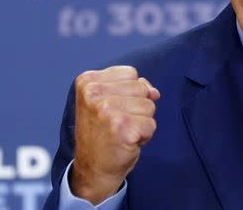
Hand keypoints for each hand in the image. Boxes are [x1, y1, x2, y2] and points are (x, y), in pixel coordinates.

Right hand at [70, 65, 159, 203]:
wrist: (92, 169)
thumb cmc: (102, 133)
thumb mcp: (108, 101)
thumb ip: (132, 88)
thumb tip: (154, 92)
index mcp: (87, 81)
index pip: (131, 73)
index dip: (129, 94)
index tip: (112, 110)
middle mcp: (94, 93)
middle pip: (141, 88)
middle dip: (136, 107)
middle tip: (117, 124)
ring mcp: (107, 110)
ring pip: (149, 105)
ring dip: (141, 121)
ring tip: (122, 132)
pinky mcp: (121, 127)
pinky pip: (151, 124)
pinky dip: (145, 136)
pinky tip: (127, 142)